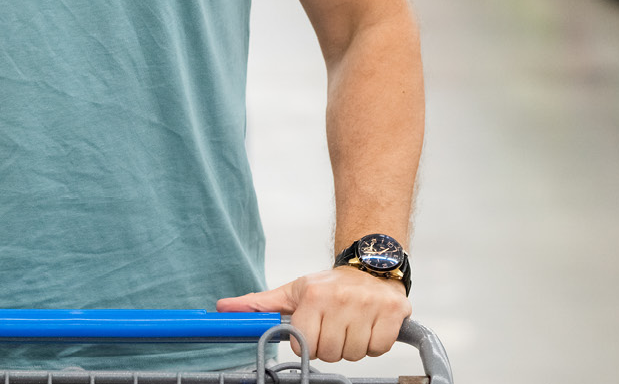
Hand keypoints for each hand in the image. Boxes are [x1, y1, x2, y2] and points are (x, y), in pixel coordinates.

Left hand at [216, 266, 410, 362]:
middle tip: (335, 326)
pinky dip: (376, 342)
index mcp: (314, 295)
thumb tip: (223, 308)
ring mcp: (370, 305)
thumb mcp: (292, 292)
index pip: (307, 344)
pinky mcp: (395, 311)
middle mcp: (343, 299)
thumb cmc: (328, 285)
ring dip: (354, 345)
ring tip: (352, 324)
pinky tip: (370, 325)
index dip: (310, 342)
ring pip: (357, 353)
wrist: (369, 264)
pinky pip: (381, 348)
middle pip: (332, 353)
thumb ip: (259, 305)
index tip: (314, 329)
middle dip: (332, 345)